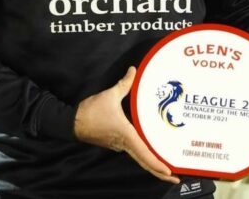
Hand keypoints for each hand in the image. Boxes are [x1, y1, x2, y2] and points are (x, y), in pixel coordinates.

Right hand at [74, 66, 179, 183]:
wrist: (72, 122)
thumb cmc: (91, 111)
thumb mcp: (109, 95)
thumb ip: (124, 84)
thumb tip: (133, 70)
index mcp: (126, 135)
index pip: (145, 154)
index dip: (158, 164)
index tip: (170, 173)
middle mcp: (124, 144)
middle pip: (145, 162)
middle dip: (160, 172)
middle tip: (176, 179)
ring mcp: (119, 146)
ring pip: (139, 158)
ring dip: (153, 164)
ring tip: (168, 168)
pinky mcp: (116, 144)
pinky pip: (133, 151)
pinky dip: (144, 156)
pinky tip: (151, 152)